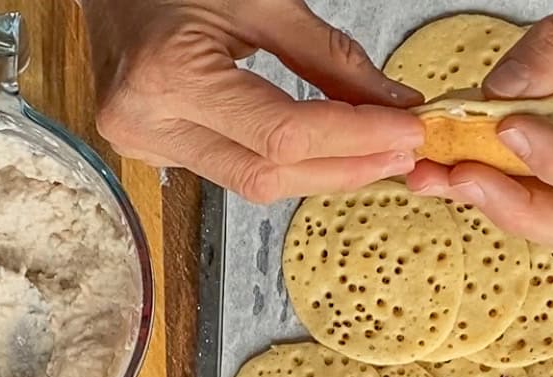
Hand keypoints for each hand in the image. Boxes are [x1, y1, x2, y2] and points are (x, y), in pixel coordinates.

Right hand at [81, 0, 424, 202]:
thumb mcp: (262, 2)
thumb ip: (330, 58)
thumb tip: (393, 102)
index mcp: (169, 74)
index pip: (282, 134)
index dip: (353, 138)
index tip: (406, 130)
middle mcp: (148, 124)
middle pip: (267, 175)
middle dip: (344, 168)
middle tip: (399, 153)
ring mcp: (146, 146)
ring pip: (252, 183)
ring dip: (319, 172)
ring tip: (372, 154)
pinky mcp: (156, 153)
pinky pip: (234, 172)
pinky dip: (285, 165)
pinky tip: (323, 153)